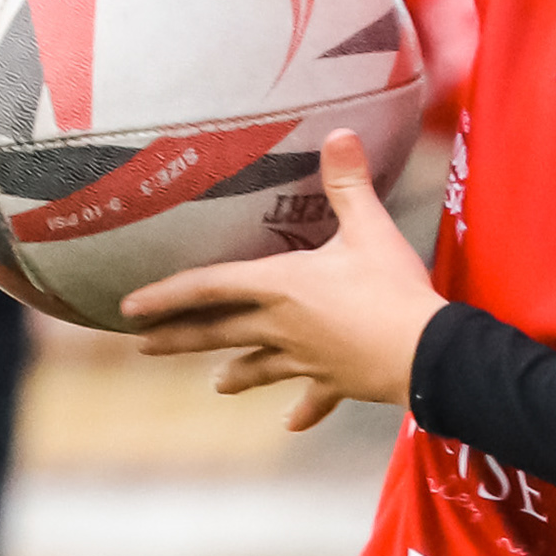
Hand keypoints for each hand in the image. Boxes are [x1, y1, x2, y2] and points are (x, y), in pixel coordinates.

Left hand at [122, 132, 440, 432]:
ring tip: (217, 385)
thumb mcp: (371, 228)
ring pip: (260, 367)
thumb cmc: (393, 289)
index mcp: (281, 286)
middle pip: (219, 332)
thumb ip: (349, 183)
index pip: (209, 288)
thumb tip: (340, 132)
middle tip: (144, 345)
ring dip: (237, 374)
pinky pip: (314, 398)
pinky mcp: (336, 382)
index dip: (166, 295)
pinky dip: (303, 410)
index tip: (129, 308)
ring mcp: (307, 359)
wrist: (426, 353)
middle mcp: (282, 327)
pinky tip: (290, 423)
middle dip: (179, 337)